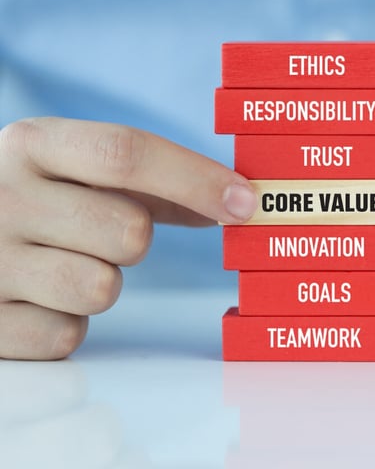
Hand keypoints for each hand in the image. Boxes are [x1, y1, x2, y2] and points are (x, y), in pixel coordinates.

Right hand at [0, 117, 256, 359]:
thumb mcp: (82, 172)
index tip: (246, 203)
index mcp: (34, 144)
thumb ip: (157, 184)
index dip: (196, 179)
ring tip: (65, 262)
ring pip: (102, 289)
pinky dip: (68, 321)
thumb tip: (236, 204)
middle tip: (103, 233)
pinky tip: (39, 298)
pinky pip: (68, 334)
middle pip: (129, 231)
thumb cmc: (42, 199)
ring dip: (102, 282)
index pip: (126, 153)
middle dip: (137, 239)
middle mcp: (1, 195)